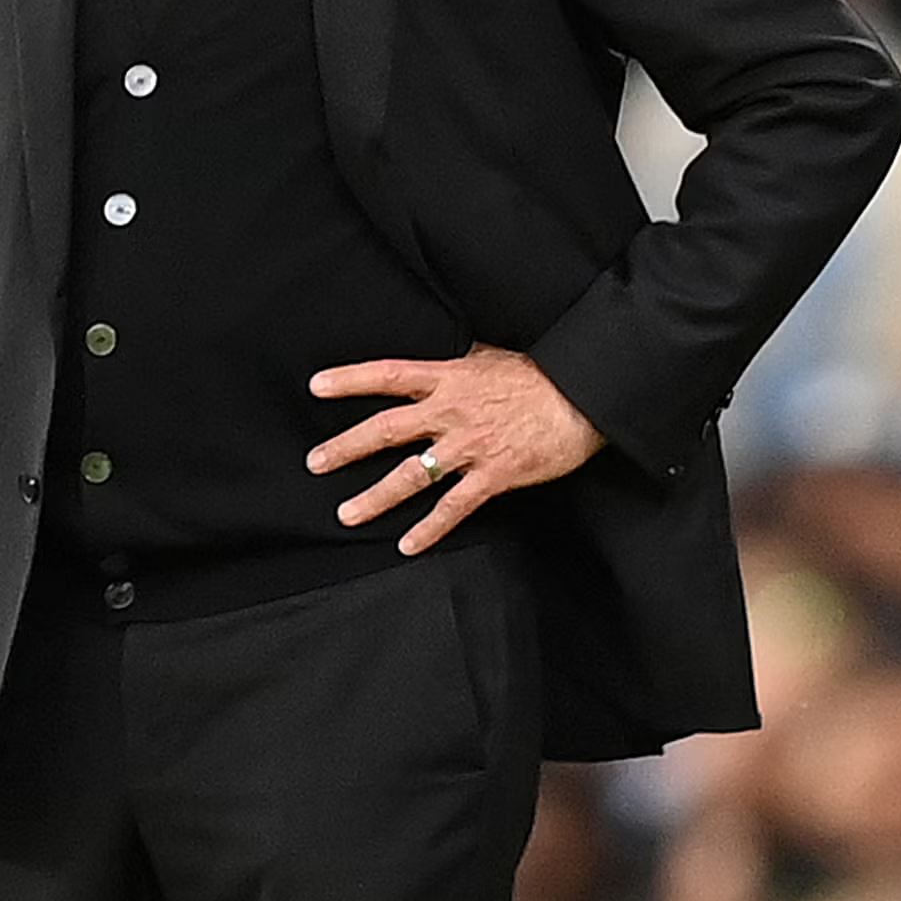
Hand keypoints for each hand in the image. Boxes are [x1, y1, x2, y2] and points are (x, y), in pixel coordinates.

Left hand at [306, 342, 603, 553]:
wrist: (585, 396)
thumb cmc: (541, 374)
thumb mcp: (491, 355)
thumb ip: (460, 361)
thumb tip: (442, 357)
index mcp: (449, 377)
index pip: (388, 374)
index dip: (350, 379)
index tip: (316, 386)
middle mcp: (451, 411)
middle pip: (387, 428)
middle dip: (346, 447)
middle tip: (314, 463)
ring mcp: (470, 446)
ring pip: (412, 474)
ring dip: (376, 496)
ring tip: (347, 513)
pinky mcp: (494, 474)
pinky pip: (454, 506)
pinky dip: (429, 528)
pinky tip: (407, 544)